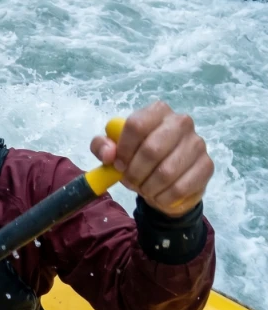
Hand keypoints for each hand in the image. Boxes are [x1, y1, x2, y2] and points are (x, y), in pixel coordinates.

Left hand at [90, 101, 213, 216]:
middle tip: (131, 181)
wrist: (165, 181)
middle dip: (135, 172)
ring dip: (149, 187)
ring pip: (166, 172)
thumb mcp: (114, 151)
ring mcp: (197, 143)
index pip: (136, 125)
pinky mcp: (206, 165)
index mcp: (157, 111)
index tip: (118, 165)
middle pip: (152, 149)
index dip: (123, 149)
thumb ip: (102, 147)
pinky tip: (160, 195)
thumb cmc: (138, 159)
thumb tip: (109, 154)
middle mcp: (181, 122)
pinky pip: (180, 188)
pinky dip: (163, 198)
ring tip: (145, 189)